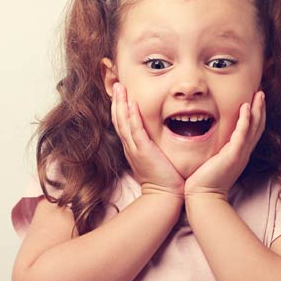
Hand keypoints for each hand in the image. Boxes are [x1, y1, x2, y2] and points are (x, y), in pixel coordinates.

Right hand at [111, 83, 184, 198]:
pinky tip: (131, 104)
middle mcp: (130, 146)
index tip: (120, 92)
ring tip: (119, 87)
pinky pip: (135, 131)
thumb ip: (155, 147)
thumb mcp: (156, 159)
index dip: (120, 107)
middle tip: (116, 83)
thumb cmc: (165, 180)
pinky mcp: (143, 152)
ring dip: (121, 103)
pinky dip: (132, 117)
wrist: (164, 197)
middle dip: (116, 100)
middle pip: (118, 119)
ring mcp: (135, 149)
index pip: (123, 123)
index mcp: (133, 147)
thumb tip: (161, 137)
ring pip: (123, 122)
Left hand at [184, 91, 265, 200]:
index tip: (254, 101)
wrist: (203, 197)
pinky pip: (242, 134)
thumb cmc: (204, 182)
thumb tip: (210, 144)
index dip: (255, 116)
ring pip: (254, 128)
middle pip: (257, 127)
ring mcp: (239, 154)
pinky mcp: (233, 155)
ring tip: (259, 94)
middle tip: (261, 92)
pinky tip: (246, 107)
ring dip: (257, 110)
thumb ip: (216, 152)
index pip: (251, 132)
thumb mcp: (213, 162)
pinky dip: (245, 120)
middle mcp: (243, 153)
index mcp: (239, 154)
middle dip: (260, 109)